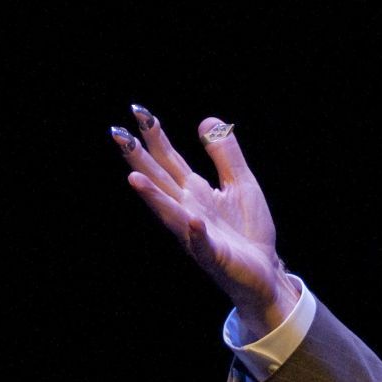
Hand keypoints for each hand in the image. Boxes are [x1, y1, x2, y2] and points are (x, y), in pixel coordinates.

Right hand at [112, 106, 298, 339]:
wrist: (264, 270)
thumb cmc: (248, 229)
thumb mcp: (242, 184)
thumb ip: (225, 155)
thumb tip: (207, 120)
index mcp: (193, 192)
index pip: (168, 160)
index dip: (154, 136)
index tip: (138, 111)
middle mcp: (187, 210)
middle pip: (160, 181)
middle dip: (139, 159)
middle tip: (117, 134)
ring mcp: (197, 234)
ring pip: (171, 214)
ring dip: (153, 198)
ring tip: (134, 179)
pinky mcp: (216, 256)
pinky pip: (203, 245)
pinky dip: (197, 234)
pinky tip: (193, 220)